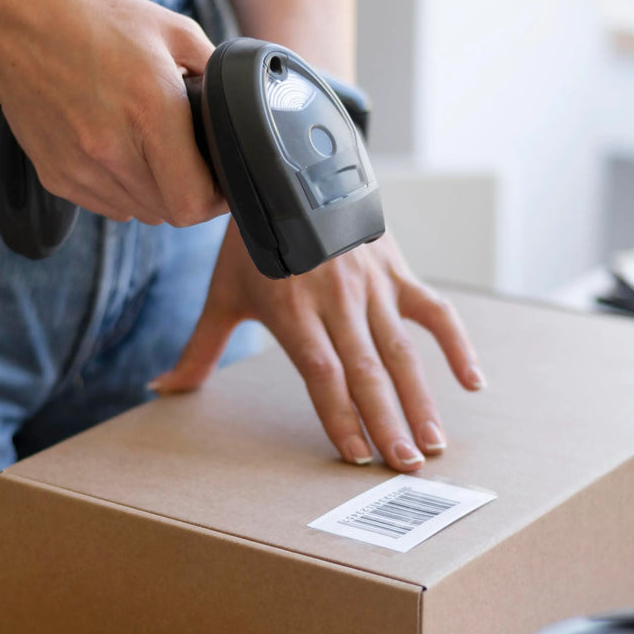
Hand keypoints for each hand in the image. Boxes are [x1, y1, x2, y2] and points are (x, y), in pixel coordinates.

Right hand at [0, 0, 224, 226]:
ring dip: (157, 193)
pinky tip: (120, 151)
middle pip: (172, 213)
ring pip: (141, 212)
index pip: (195, 203)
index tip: (223, 180)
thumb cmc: (90, 18)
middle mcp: (114, 149)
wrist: (8, 24)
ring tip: (153, 151)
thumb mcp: (169, 28)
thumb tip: (239, 104)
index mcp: (151, 111)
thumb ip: (214, 70)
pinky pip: (108, 205)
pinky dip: (123, 190)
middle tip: (195, 163)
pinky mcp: (57, 177)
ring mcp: (81, 168)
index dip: (218, 199)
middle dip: (191, 194)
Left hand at [150, 229, 486, 469]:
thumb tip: (160, 391)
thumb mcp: (223, 294)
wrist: (287, 168)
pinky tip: (473, 383)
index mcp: (292, 309)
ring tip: (433, 443)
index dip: (339, 414)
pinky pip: (434, 311)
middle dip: (387, 421)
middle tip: (405, 466)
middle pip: (366, 370)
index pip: (321, 373)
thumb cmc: (252, 241)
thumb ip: (199, 350)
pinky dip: (456, 345)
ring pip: (402, 349)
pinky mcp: (396, 270)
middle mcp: (335, 299)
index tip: (355, 454)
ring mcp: (371, 285)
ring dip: (421, 399)